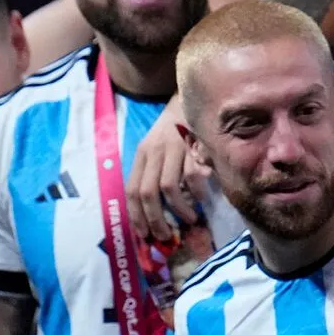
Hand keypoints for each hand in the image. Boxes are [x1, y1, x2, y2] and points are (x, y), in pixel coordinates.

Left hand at [127, 96, 197, 241]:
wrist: (190, 99)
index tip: (144, 234)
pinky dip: (196, 192)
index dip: (136, 215)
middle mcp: (153, 152)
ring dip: (178, 209)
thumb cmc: (174, 129)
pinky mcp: (191, 146)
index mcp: (141, 155)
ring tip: (188, 220)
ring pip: (168, 187)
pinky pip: (192, 176)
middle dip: (155, 219)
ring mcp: (172, 149)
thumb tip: (156, 208)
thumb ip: (154, 171)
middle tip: (165, 235)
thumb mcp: (156, 148)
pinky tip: (201, 199)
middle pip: (147, 192)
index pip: (132, 190)